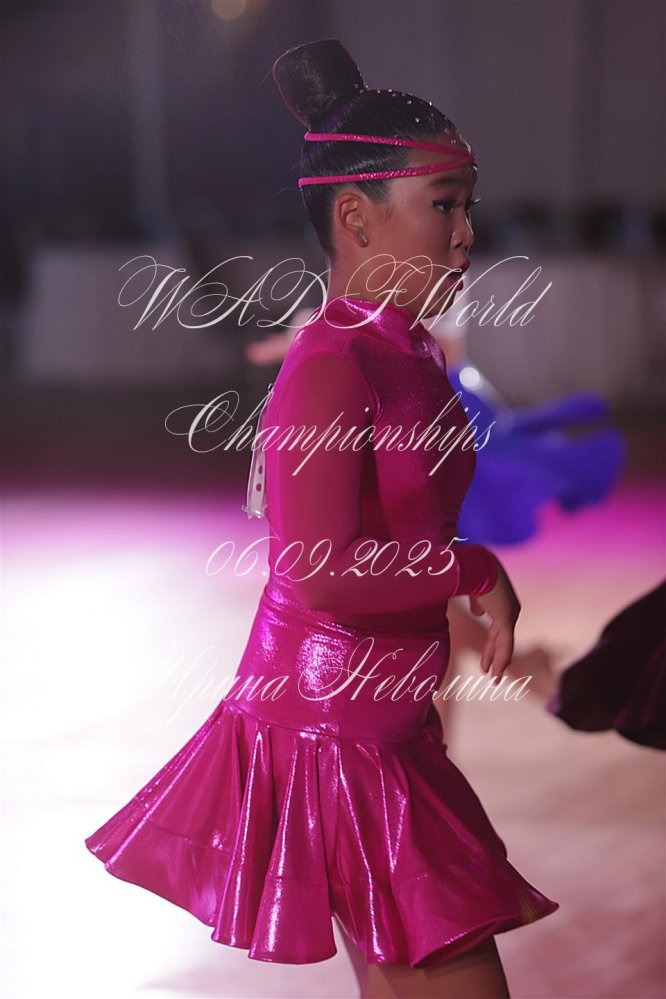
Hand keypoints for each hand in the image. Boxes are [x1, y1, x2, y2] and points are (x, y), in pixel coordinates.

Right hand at [468, 558, 520, 682]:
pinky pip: (505, 644)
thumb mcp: (473, 590)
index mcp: (502, 602)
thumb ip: (478, 603)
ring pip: (504, 644)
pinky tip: (496, 671)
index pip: (498, 628)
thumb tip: (479, 612)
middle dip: (494, 655)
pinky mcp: (506, 618)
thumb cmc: (471, 572)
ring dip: (498, 662)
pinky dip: (500, 659)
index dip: (491, 644)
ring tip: (494, 678)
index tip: (486, 657)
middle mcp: (510, 608)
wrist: (476, 564)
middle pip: (501, 638)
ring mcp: (510, 613)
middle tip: (491, 672)